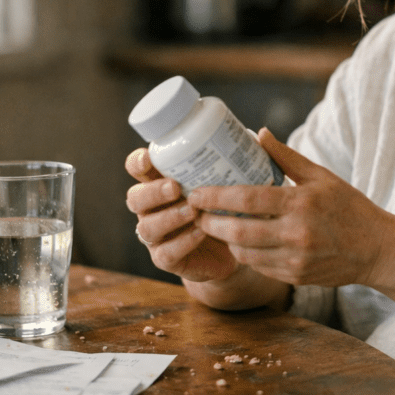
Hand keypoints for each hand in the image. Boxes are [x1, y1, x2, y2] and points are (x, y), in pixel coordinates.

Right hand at [124, 148, 237, 281]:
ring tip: (192, 211)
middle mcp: (152, 209)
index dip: (137, 162)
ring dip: (168, 217)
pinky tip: (200, 232)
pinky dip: (182, 242)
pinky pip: (166, 253)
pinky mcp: (167, 259)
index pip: (138, 169)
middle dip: (152, 192)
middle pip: (134, 198)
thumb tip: (260, 135)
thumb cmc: (227, 207)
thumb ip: (234, 162)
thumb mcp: (228, 183)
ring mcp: (157, 236)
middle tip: (175, 187)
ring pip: (146, 227)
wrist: (233, 248)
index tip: (148, 158)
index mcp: (161, 183)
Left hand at [190, 129, 394, 287]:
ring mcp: (296, 260)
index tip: (196, 192)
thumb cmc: (349, 207)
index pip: (248, 199)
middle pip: (239, 232)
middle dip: (210, 223)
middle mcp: (297, 234)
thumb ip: (286, 157)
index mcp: (301, 203)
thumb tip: (258, 133)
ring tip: (217, 226)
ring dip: (226, 240)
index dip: (216, 197)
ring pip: (245, 253)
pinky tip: (242, 242)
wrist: (376, 249)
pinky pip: (259, 267)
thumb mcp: (321, 176)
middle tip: (196, 213)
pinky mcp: (296, 277)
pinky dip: (246, 254)